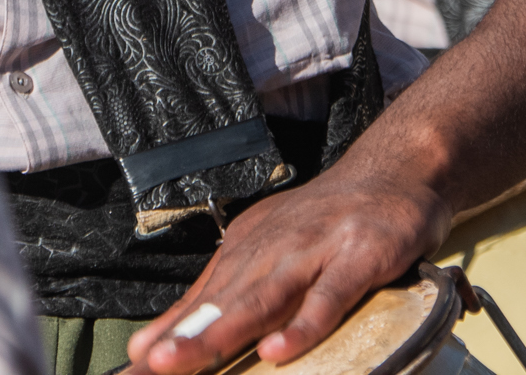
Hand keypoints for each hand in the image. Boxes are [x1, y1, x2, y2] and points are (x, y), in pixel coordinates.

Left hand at [123, 160, 449, 371]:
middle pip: (223, 302)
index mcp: (247, 250)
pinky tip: (279, 350)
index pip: (200, 301)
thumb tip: (156, 344)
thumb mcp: (268, 253)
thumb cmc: (327, 223)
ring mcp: (316, 249)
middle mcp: (274, 248)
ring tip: (181, 362)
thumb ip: (218, 300)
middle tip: (148, 369)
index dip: (165, 337)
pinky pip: (329, 295)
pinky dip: (304, 324)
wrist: (394, 170)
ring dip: (221, 330)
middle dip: (182, 338)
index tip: (131, 369)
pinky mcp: (359, 256)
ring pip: (264, 298)